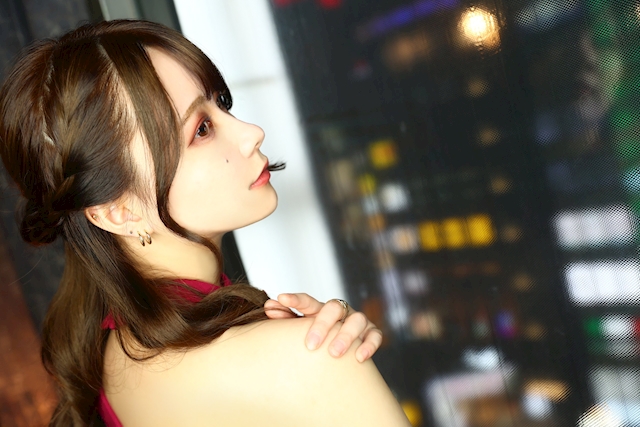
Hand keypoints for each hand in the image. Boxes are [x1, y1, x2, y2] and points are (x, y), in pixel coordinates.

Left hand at [264, 293, 381, 362]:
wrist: (340, 353)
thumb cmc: (316, 338)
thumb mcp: (300, 328)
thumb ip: (285, 318)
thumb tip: (268, 306)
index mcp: (319, 309)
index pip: (308, 300)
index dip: (295, 300)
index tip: (281, 299)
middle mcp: (340, 311)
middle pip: (334, 308)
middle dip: (322, 325)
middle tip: (311, 345)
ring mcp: (357, 321)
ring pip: (357, 320)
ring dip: (346, 336)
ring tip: (334, 353)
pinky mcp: (372, 332)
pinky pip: (375, 335)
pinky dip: (369, 345)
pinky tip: (359, 358)